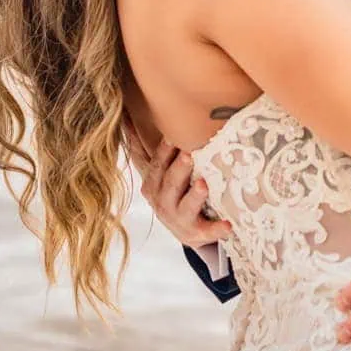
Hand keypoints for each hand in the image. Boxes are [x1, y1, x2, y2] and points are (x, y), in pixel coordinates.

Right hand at [124, 118, 230, 246]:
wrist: (186, 231)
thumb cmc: (172, 193)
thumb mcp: (156, 173)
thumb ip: (141, 148)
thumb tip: (122, 117)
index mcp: (153, 184)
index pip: (157, 165)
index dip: (165, 151)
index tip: (174, 136)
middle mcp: (162, 202)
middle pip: (171, 183)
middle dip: (179, 170)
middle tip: (188, 155)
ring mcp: (179, 219)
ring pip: (186, 206)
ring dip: (194, 196)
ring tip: (203, 184)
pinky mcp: (197, 234)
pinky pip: (208, 231)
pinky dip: (217, 229)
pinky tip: (228, 224)